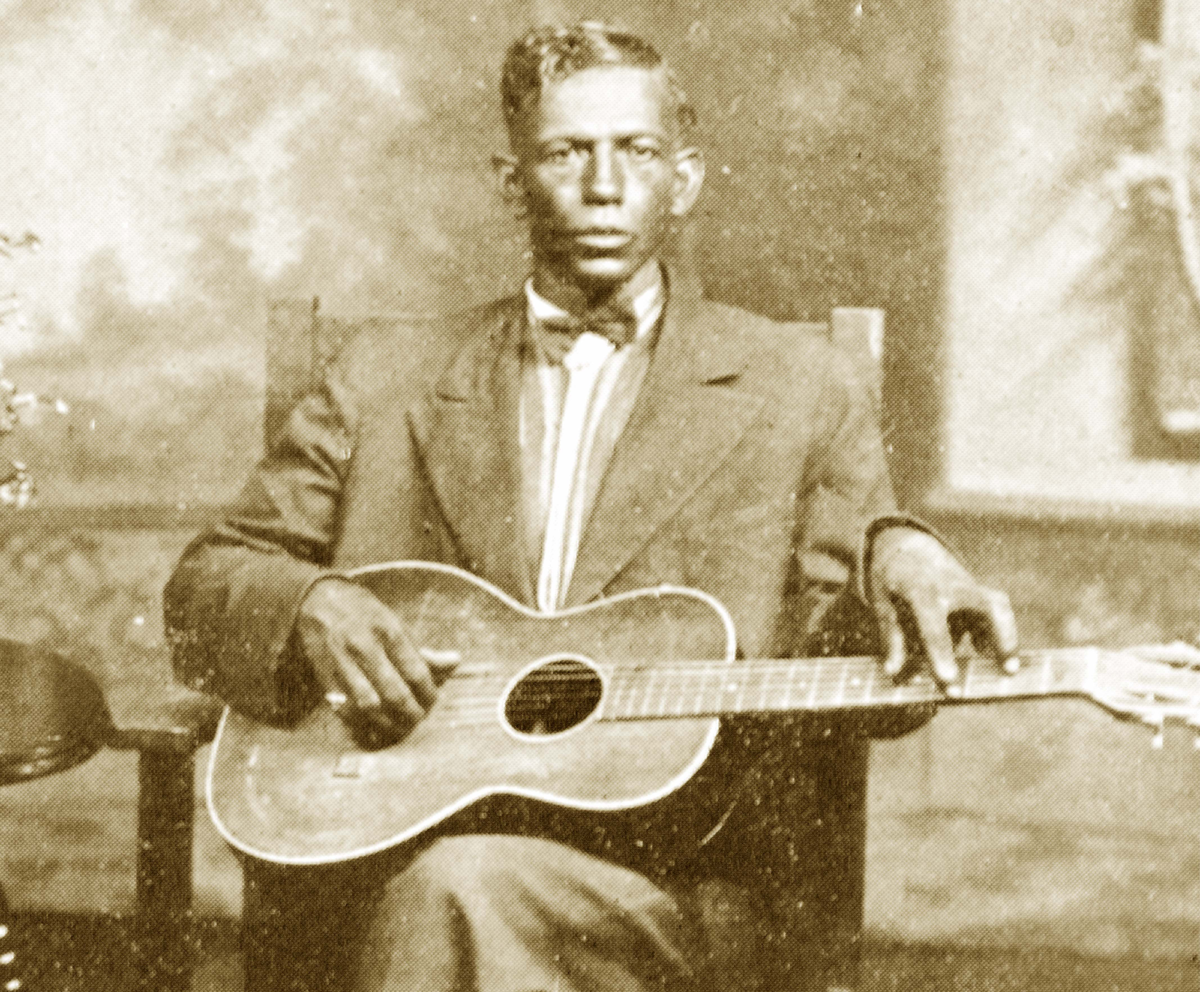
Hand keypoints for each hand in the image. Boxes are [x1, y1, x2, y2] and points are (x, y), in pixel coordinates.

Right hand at [295, 577, 453, 737]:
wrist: (317, 603)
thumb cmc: (364, 613)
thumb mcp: (396, 622)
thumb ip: (423, 649)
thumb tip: (455, 662)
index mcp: (388, 630)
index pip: (416, 671)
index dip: (429, 693)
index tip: (433, 701)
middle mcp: (365, 647)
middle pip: (394, 693)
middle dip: (411, 714)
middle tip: (419, 719)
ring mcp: (342, 664)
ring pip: (369, 706)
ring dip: (388, 724)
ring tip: (400, 728)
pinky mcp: (325, 677)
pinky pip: (345, 709)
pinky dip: (362, 723)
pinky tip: (375, 726)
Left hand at [868, 528, 1017, 686]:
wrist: (908, 549)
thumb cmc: (892, 581)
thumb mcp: (882, 604)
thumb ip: (891, 638)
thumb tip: (892, 672)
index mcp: (921, 589)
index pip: (934, 626)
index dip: (941, 655)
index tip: (950, 682)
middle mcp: (953, 585)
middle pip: (988, 607)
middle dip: (1002, 637)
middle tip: (1008, 671)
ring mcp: (970, 587)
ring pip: (999, 607)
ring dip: (1007, 637)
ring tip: (1007, 669)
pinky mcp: (979, 593)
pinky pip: (996, 613)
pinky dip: (997, 635)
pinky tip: (983, 651)